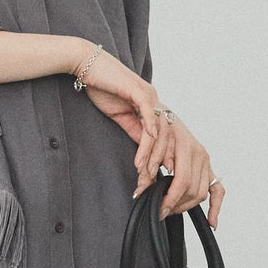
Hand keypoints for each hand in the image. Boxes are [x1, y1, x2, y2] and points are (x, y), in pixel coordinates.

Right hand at [71, 46, 224, 227]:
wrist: (88, 66)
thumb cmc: (103, 90)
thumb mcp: (124, 120)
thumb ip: (138, 137)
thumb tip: (147, 164)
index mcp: (161, 116)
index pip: (177, 150)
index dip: (180, 174)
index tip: (174, 201)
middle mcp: (162, 108)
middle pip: (178, 148)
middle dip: (173, 176)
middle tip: (162, 199)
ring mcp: (153, 98)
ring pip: (164, 138)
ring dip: (154, 163)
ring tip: (145, 181)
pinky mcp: (140, 92)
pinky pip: (149, 123)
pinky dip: (146, 144)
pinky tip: (140, 163)